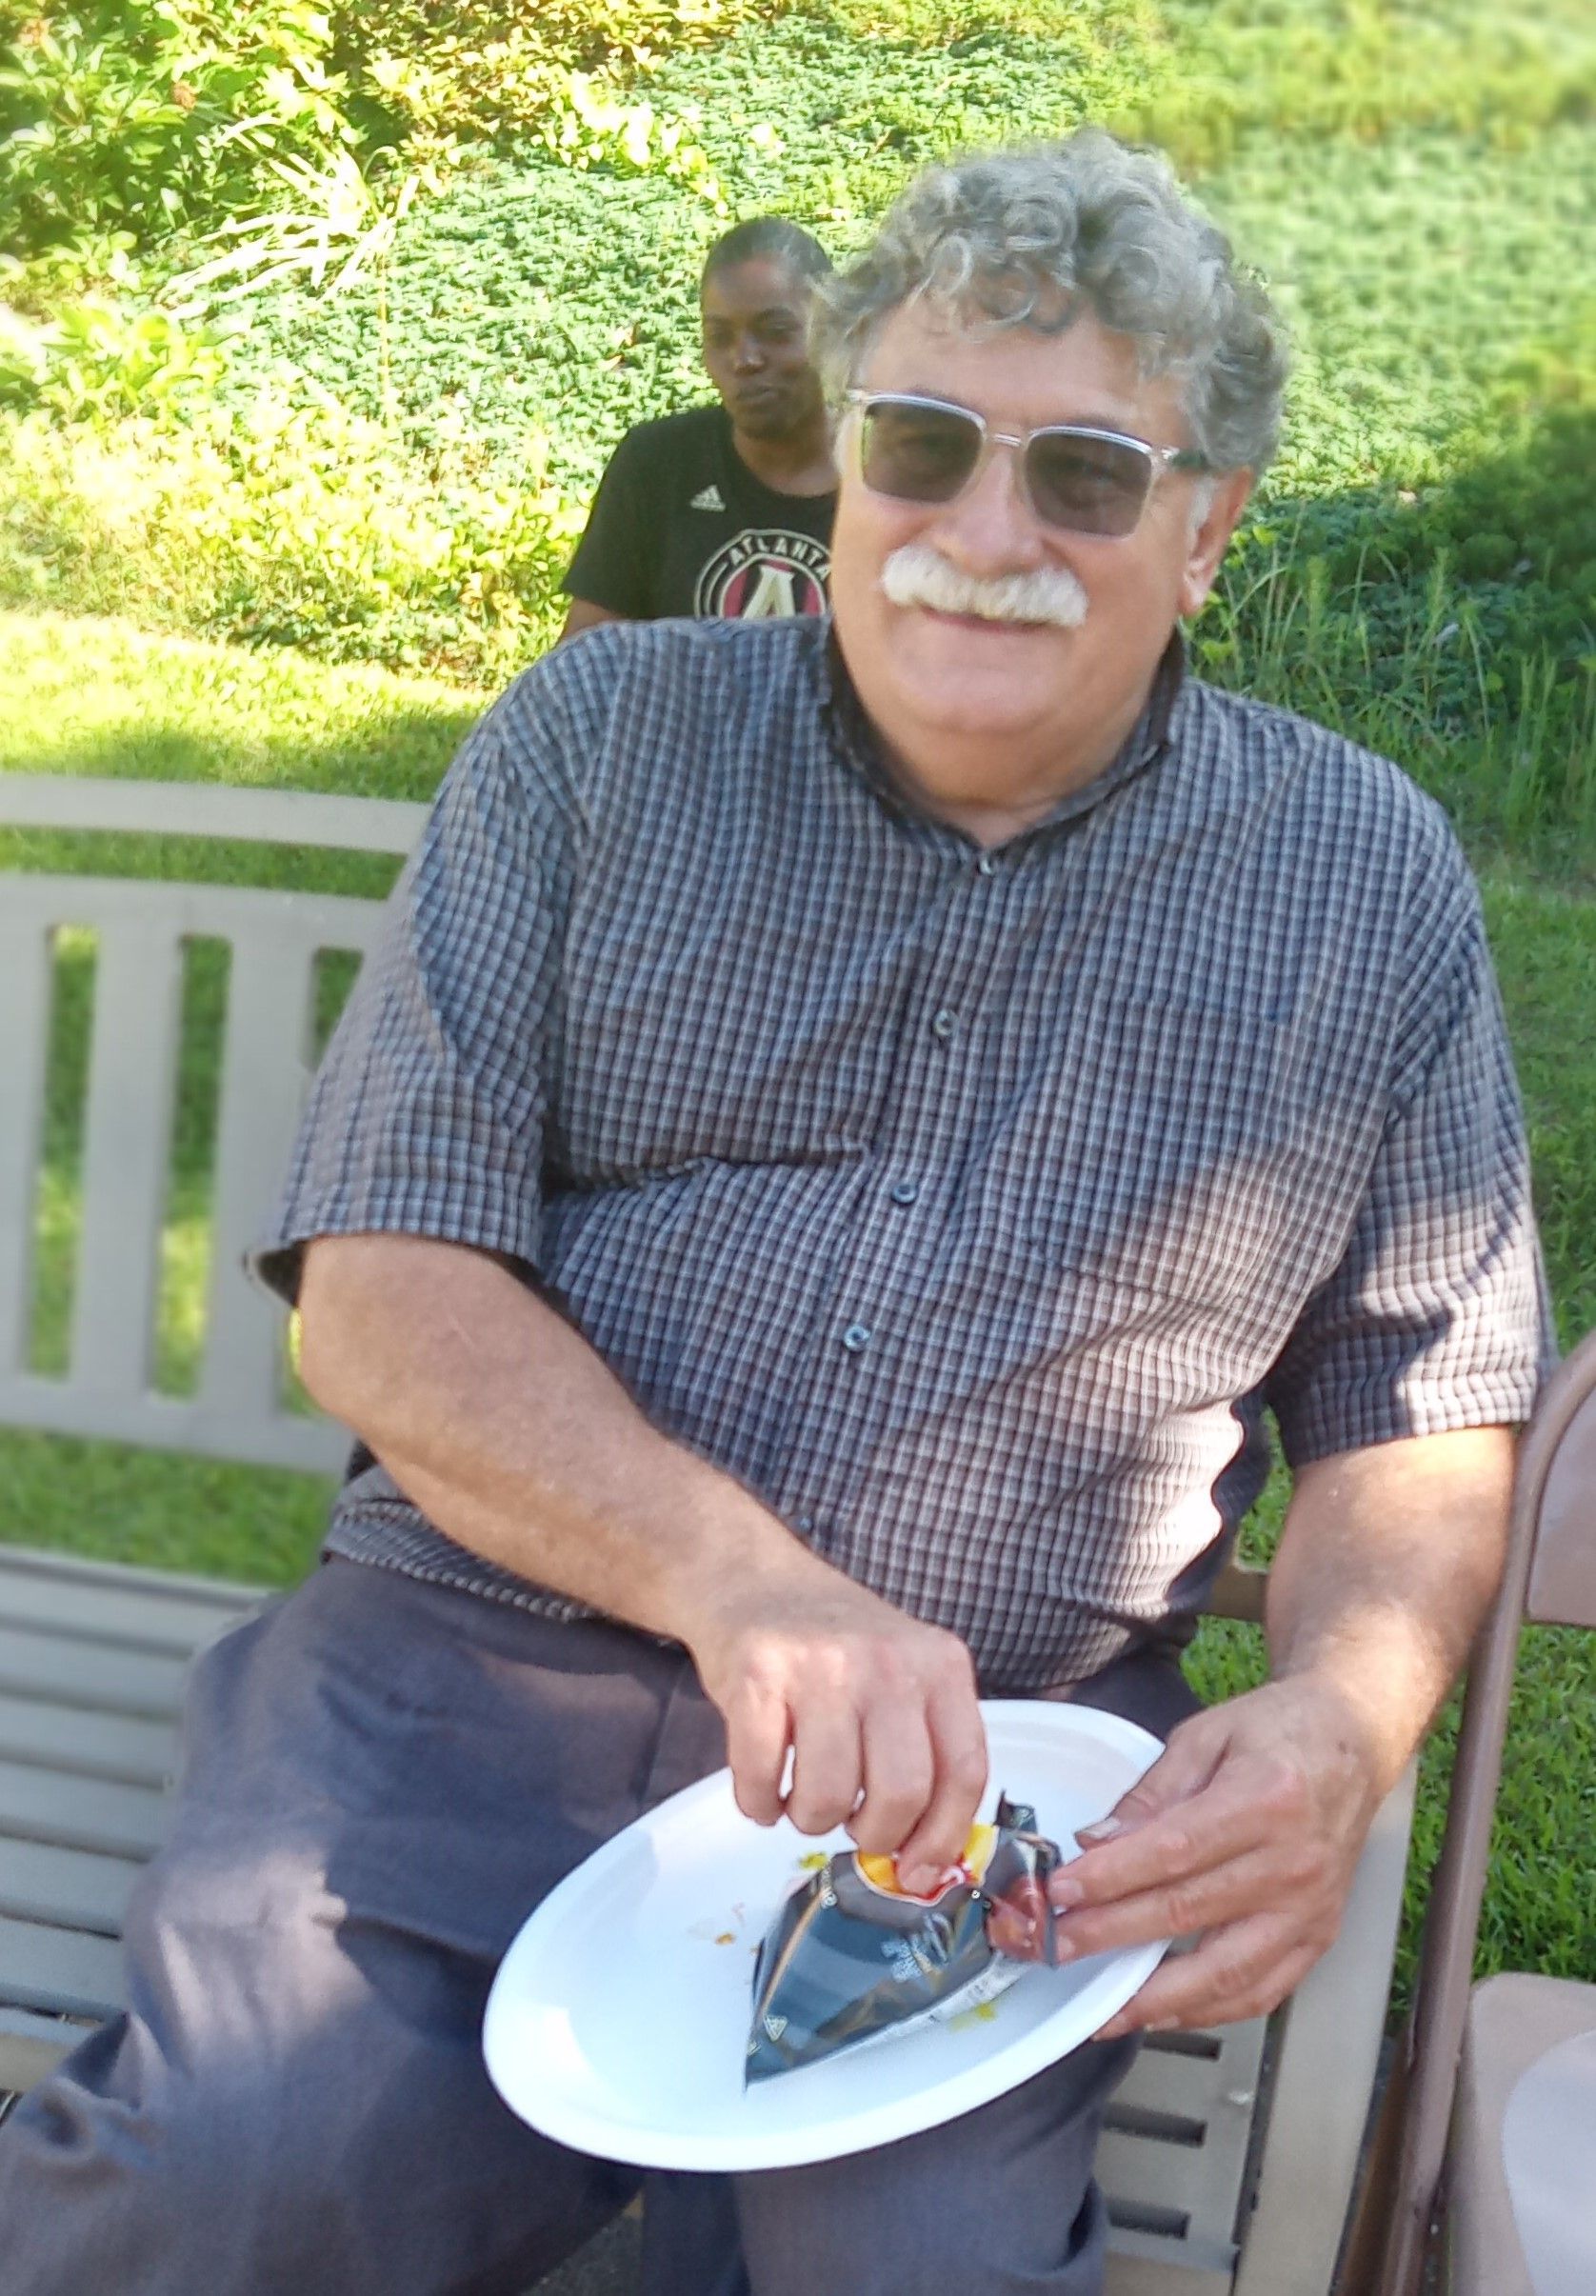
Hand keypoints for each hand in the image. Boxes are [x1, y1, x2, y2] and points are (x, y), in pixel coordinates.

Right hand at [686, 1562, 987, 1890]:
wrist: (754, 1580)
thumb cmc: (837, 1646)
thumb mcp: (906, 1675)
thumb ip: (927, 1751)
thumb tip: (925, 1864)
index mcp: (941, 1664)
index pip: (965, 1772)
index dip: (942, 1837)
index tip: (916, 1869)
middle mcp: (889, 1661)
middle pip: (901, 1793)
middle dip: (874, 1834)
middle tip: (853, 1822)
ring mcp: (821, 1665)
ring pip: (828, 1797)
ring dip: (811, 1819)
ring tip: (805, 1794)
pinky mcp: (757, 1676)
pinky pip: (762, 1781)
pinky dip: (759, 1803)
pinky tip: (765, 1783)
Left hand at [1017, 1676, 1383, 2035]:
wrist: (1353, 1742)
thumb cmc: (1279, 1731)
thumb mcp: (1207, 1735)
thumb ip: (1152, 1792)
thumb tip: (1097, 1841)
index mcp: (1266, 1799)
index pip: (1173, 1851)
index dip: (1111, 1878)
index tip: (1062, 1892)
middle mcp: (1294, 1862)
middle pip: (1188, 1912)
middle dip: (1112, 1934)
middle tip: (1058, 1945)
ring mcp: (1310, 1908)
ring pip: (1225, 1971)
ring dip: (1156, 1997)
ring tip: (1102, 2006)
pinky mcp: (1319, 1936)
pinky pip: (1261, 1990)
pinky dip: (1208, 2010)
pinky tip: (1164, 2012)